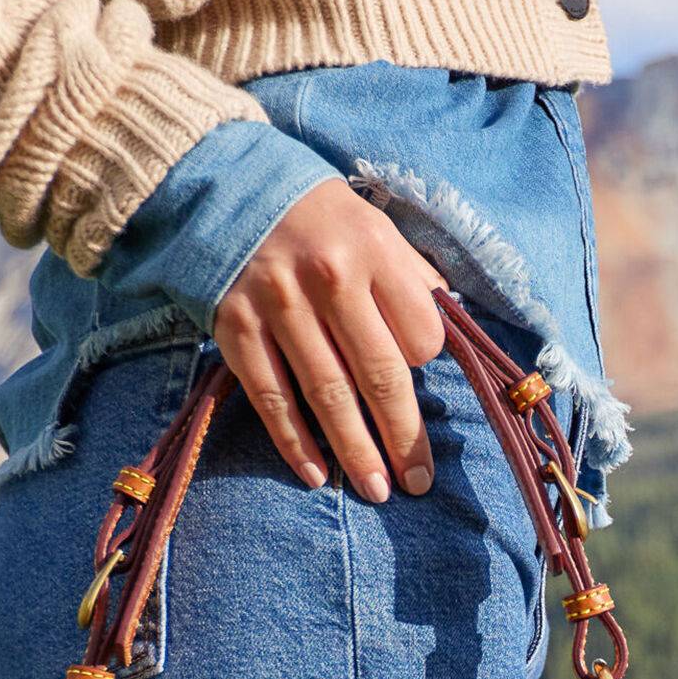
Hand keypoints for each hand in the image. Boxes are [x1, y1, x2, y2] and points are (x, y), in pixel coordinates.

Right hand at [213, 179, 447, 500]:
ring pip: (326, 393)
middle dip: (402, 434)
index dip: (426, 363)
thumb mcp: (375, 227)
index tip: (419, 379)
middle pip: (378, 373)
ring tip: (377, 489)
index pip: (418, 332)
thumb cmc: (319, 218)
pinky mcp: (236, 325)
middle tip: (418, 481)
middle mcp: (328, 277)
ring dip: (355, 449)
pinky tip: (317, 473)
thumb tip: (447, 335)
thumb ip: (411, 278)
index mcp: (374, 249)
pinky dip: (294, 440)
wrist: (230, 189)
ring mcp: (278, 304)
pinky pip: (271, 396)